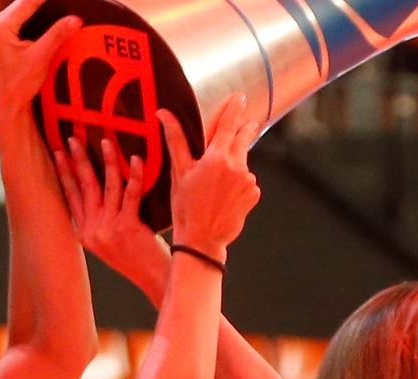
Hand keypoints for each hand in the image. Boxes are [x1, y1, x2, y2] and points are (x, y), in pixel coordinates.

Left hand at [0, 0, 82, 117]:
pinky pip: (21, 16)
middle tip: (68, 1)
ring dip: (41, 5)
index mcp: (0, 26)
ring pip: (23, 8)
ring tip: (61, 5)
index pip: (28, 0)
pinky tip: (51, 13)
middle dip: (45, 1)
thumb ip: (57, 36)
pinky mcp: (2, 33)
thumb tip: (76, 19)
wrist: (7, 104)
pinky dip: (36, 13)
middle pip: (25, 2)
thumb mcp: (40, 58)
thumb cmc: (19, 85)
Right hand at [53, 136, 170, 295]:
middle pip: (83, 187)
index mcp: (84, 234)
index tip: (58, 153)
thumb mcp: (110, 242)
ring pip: (106, 187)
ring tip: (106, 141)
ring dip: (106, 161)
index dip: (64, 173)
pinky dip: (133, 175)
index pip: (70, 197)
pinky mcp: (128, 228)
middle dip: (77, 160)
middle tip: (73, 138)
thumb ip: (100, 221)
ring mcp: (108, 230)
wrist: (155, 280)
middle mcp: (92, 231)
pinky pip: (130, 194)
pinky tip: (135, 159)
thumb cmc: (138, 259)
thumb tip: (99, 191)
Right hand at [163, 95, 261, 257]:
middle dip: (243, 129)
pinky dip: (239, 182)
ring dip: (235, 163)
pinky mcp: (254, 194)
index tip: (239, 97)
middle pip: (243, 138)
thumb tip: (163, 114)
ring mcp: (248, 181)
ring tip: (218, 181)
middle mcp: (236, 166)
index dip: (234, 108)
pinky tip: (226, 195)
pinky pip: (248, 181)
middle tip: (244, 124)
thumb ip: (175, 140)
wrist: (202, 240)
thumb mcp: (178, 172)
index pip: (229, 124)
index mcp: (216, 157)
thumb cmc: (186, 207)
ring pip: (243, 162)